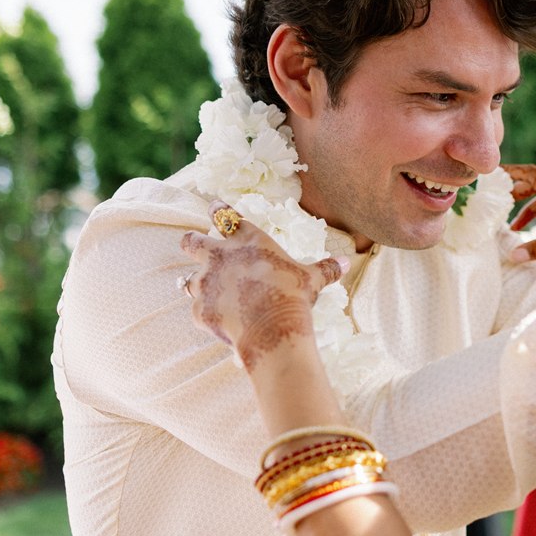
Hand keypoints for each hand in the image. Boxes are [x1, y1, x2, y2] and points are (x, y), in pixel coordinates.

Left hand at [179, 210, 343, 368]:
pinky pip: (197, 310)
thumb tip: (347, 263)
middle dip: (191, 241)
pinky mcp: (200, 309)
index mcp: (247, 241)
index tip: (215, 206)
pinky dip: (206, 314)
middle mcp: (220, 257)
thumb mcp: (312, 280)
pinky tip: (217, 321)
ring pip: (188, 279)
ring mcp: (206, 284)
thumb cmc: (293, 297)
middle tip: (191, 242)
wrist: (271, 329)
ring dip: (196, 283)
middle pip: (192, 241)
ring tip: (204, 289)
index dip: (218, 210)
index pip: (225, 216)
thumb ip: (326, 269)